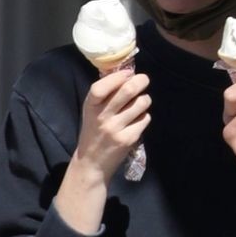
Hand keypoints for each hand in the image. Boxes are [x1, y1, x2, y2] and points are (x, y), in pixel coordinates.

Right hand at [72, 66, 151, 183]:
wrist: (92, 163)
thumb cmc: (93, 132)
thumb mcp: (91, 111)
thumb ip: (105, 95)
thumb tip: (127, 74)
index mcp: (90, 106)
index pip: (101, 87)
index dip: (118, 77)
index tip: (128, 73)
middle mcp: (102, 117)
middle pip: (127, 90)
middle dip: (141, 81)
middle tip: (144, 80)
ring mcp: (115, 129)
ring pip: (140, 103)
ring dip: (145, 100)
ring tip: (141, 103)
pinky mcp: (128, 139)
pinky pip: (145, 119)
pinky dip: (144, 116)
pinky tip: (138, 120)